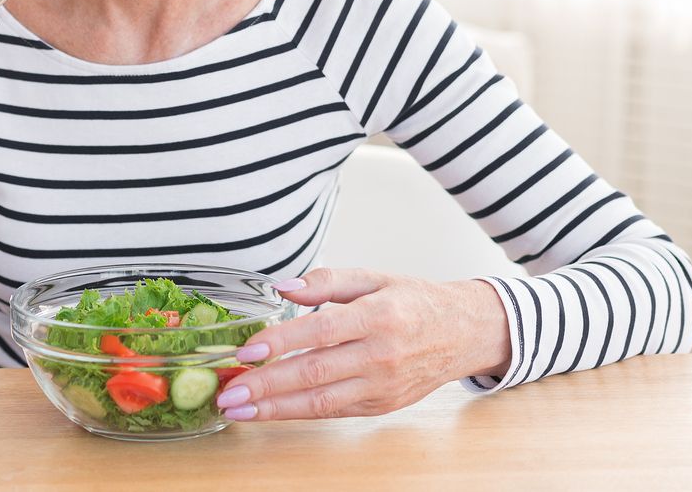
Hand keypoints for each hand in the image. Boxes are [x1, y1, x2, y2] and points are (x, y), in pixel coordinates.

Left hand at [214, 267, 510, 420]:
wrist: (464, 333)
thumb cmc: (416, 301)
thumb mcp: (375, 277)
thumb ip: (327, 280)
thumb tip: (282, 287)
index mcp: (379, 315)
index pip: (320, 332)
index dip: (280, 342)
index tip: (246, 351)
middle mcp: (381, 355)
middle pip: (314, 374)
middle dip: (265, 386)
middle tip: (227, 391)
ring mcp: (382, 386)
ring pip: (320, 402)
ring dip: (274, 408)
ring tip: (239, 409)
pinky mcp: (381, 406)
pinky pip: (333, 411)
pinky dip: (298, 413)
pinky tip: (270, 410)